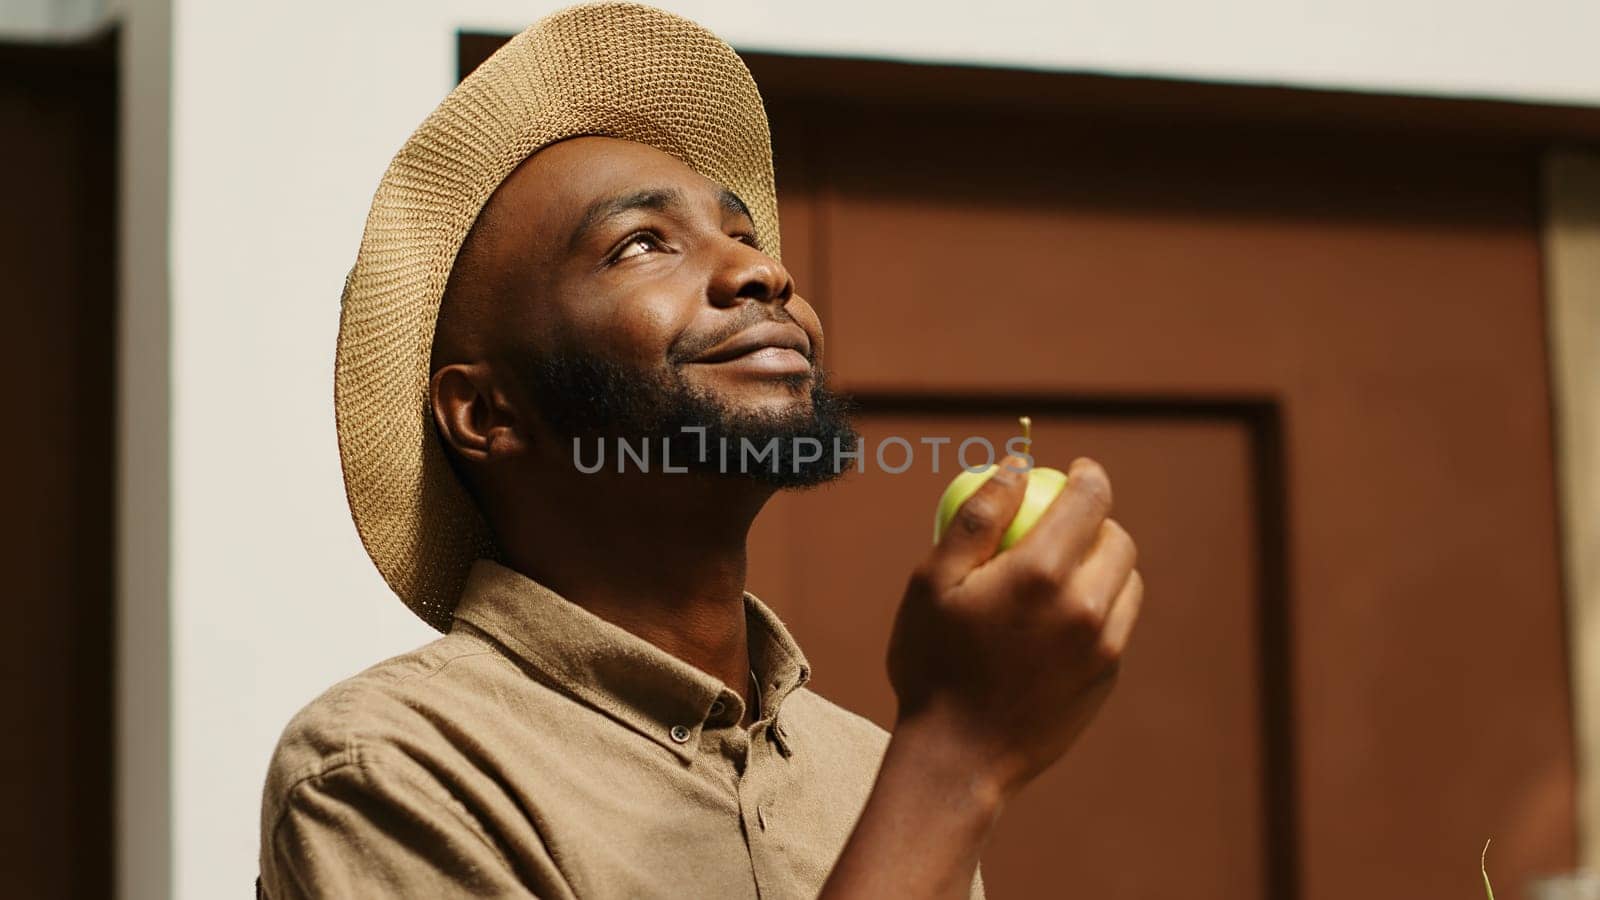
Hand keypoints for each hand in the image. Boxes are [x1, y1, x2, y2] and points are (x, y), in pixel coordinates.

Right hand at [887, 455, 1143, 800]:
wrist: (957, 758)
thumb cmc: (933, 663)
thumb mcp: (932, 582)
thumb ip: (978, 516)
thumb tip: (1017, 465)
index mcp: (1041, 574)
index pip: (1090, 501)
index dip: (1089, 476)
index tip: (1078, 471)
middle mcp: (1086, 606)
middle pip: (1118, 539)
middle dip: (1099, 521)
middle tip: (1065, 523)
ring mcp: (1104, 647)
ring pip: (1125, 582)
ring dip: (1103, 565)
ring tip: (1060, 573)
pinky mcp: (1107, 677)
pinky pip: (1115, 624)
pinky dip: (1097, 608)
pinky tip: (1055, 622)